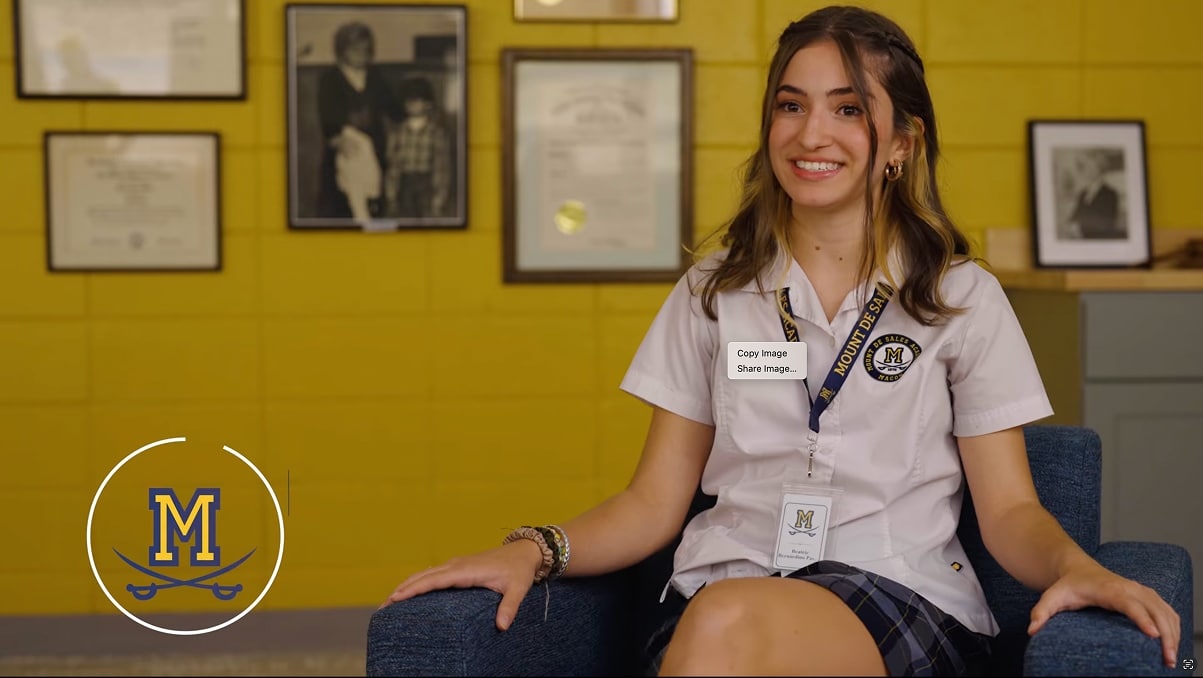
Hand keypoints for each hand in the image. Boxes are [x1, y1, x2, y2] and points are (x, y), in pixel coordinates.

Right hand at [379, 539, 544, 630]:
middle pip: (423, 576)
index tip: (396, 598)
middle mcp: (456, 565)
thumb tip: (502, 626)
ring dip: (405, 585)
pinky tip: (408, 592)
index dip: (414, 589)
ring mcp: (455, 565)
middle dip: (401, 590)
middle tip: (382, 607)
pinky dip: (416, 582)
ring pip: (424, 574)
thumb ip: (509, 606)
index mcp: (467, 570)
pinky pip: (431, 574)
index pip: (435, 580)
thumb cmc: (519, 570)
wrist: (523, 552)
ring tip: (388, 601)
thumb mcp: (518, 588)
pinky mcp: (456, 567)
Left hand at [1028, 562, 1179, 667]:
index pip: (1130, 604)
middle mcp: (1129, 588)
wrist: (1077, 568)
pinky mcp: (1147, 595)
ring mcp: (1140, 590)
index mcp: (1109, 589)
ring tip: (1171, 659)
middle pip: (1155, 609)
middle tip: (1167, 659)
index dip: (1142, 618)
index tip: (1153, 636)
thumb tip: (1032, 630)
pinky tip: (1174, 644)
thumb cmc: (1067, 585)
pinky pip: (1167, 610)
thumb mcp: (1051, 597)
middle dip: (1166, 634)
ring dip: (1174, 633)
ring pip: (1165, 610)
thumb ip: (1041, 612)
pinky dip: (1175, 626)